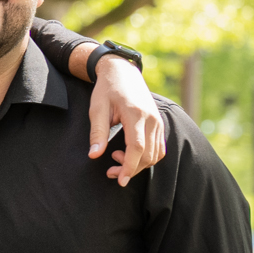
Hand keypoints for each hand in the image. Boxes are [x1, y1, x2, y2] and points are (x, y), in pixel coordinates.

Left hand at [85, 56, 166, 186]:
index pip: (137, 146)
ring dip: (138, 164)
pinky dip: (146, 156)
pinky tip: (129, 154)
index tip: (121, 180)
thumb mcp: (96, 109)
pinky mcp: (159, 123)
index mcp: (136, 113)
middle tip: (110, 172)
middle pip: (148, 154)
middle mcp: (152, 118)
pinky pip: (158, 147)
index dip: (130, 166)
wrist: (122, 72)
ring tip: (116, 158)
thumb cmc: (106, 89)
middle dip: (131, 169)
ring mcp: (158, 121)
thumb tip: (94, 155)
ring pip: (155, 153)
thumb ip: (97, 132)